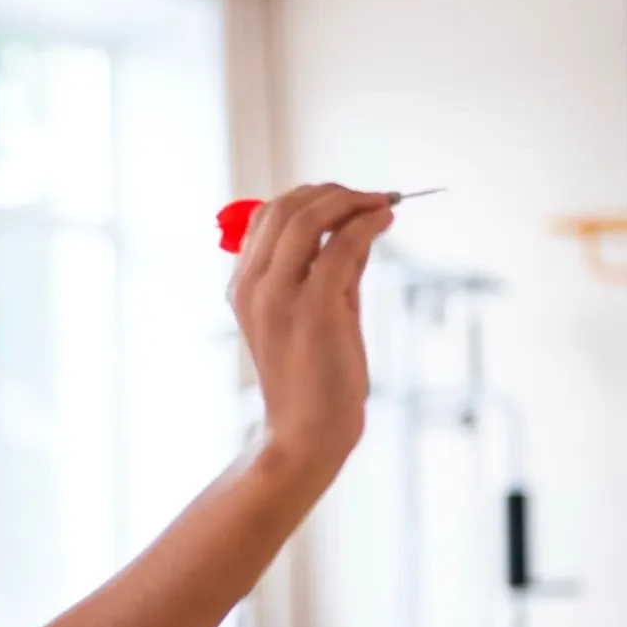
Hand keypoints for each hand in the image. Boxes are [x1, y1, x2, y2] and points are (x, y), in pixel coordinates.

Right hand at [229, 184, 394, 483]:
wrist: (306, 433)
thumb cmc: (312, 380)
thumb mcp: (315, 312)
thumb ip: (328, 269)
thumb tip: (357, 227)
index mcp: (242, 286)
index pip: (265, 215)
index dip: (308, 196)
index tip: (345, 199)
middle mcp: (252, 286)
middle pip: (285, 208)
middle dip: (331, 192)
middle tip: (369, 196)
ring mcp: (279, 296)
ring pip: (308, 218)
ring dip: (350, 201)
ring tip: (381, 204)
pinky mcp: (314, 308)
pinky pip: (341, 246)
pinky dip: (367, 224)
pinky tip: (384, 221)